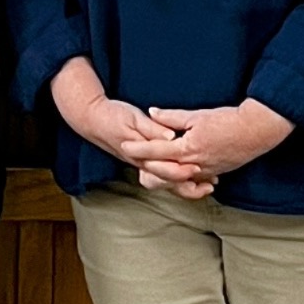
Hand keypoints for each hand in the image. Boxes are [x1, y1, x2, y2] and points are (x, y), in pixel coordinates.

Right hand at [52, 64, 199, 185]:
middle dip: (190, 185)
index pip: (164, 169)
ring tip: (208, 185)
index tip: (197, 168)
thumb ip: (152, 129)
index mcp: (140, 154)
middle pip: (169, 182)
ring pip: (168, 184)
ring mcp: (144, 165)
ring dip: (188, 186)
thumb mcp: (132, 118)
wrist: (93, 120)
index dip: (181, 170)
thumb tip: (170, 136)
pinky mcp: (146, 163)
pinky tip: (195, 178)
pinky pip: (165, 178)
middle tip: (210, 183)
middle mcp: (143, 164)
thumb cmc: (113, 116)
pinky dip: (181, 181)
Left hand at [140, 101, 293, 198]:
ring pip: (176, 180)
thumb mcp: (197, 115)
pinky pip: (191, 181)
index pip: (156, 151)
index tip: (124, 146)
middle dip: (146, 168)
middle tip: (132, 160)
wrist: (256, 132)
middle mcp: (194, 165)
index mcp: (188, 149)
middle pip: (162, 173)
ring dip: (161, 174)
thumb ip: (172, 117)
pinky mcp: (213, 174)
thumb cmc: (227, 120)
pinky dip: (179, 178)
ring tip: (148, 167)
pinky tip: (173, 172)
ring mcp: (204, 173)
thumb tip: (152, 113)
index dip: (138, 149)